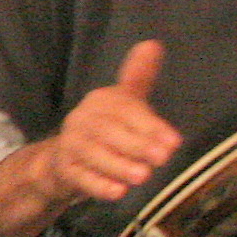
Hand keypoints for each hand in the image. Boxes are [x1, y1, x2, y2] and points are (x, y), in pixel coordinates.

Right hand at [46, 40, 180, 205]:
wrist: (62, 159)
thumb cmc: (106, 129)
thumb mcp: (123, 102)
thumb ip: (138, 76)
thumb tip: (153, 44)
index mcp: (101, 101)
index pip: (126, 111)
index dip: (150, 126)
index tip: (174, 142)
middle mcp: (82, 119)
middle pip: (108, 132)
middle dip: (137, 145)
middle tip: (162, 159)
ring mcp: (70, 145)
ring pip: (93, 155)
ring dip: (118, 166)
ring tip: (142, 176)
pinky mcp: (64, 170)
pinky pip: (80, 178)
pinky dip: (99, 186)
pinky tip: (118, 193)